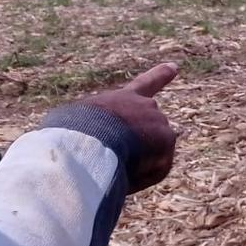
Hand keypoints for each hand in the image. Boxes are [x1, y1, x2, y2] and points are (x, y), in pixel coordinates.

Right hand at [77, 62, 178, 192]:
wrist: (89, 139)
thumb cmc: (70, 133)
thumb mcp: (71, 124)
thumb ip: (87, 129)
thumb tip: (91, 145)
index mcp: (123, 99)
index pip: (145, 85)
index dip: (160, 76)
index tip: (175, 67)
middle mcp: (147, 108)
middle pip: (147, 132)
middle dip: (138, 147)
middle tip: (115, 156)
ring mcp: (160, 126)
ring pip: (151, 153)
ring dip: (134, 163)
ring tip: (112, 163)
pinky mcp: (167, 146)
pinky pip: (155, 170)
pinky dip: (140, 178)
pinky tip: (124, 175)